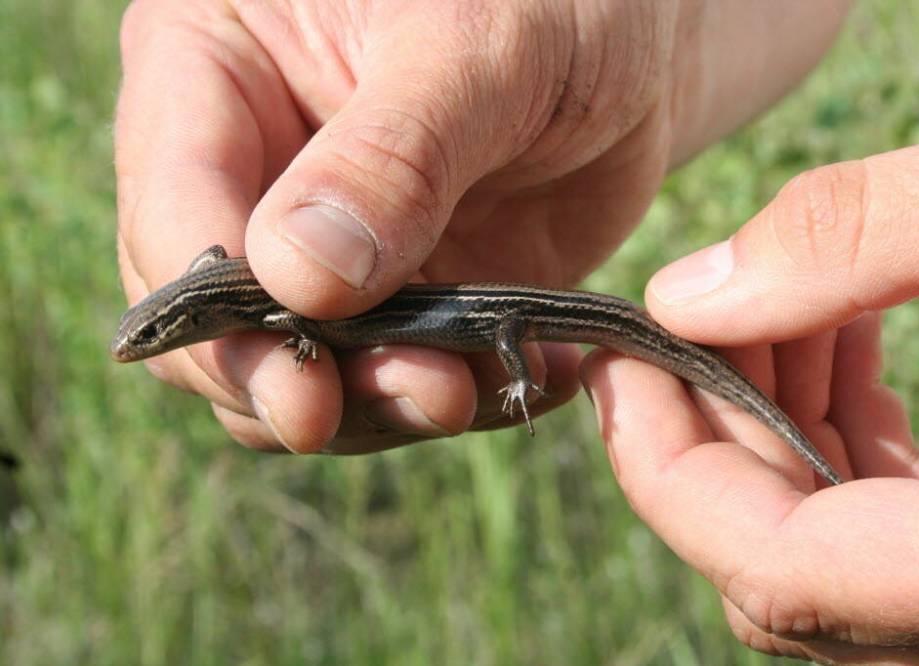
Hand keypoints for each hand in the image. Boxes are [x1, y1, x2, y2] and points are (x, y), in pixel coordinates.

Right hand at [114, 0, 848, 452]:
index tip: (303, 387)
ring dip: (383, 406)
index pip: (173, 215)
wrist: (634, 39)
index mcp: (216, 70)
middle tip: (421, 395)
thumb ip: (390, 155)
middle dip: (305, 383)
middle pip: (219, 322)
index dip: (222, 320)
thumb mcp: (476, 44)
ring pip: (302, 371)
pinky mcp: (401, 295)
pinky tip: (531, 376)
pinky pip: (396, 379)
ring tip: (472, 388)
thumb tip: (299, 280)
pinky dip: (456, 397)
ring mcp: (326, 247)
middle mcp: (255, 172)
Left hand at [583, 126, 918, 661]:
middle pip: (788, 564)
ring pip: (837, 543)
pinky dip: (844, 428)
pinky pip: (899, 519)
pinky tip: (843, 326)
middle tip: (692, 313)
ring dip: (774, 418)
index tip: (617, 359)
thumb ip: (867, 237)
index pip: (777, 573)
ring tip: (780, 299)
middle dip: (715, 428)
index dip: (664, 470)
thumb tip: (687, 291)